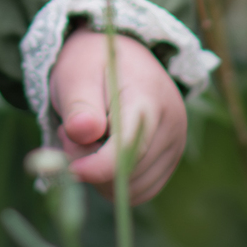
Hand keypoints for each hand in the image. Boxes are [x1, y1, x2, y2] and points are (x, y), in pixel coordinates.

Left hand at [48, 27, 186, 204]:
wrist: (120, 56)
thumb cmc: (92, 63)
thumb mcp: (76, 74)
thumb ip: (78, 105)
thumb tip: (83, 133)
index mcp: (149, 98)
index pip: (128, 147)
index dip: (97, 166)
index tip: (70, 169)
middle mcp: (171, 124)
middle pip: (129, 172)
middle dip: (92, 163)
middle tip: (71, 134)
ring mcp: (176, 143)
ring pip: (135, 189)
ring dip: (102, 175)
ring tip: (88, 138)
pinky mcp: (170, 159)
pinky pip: (141, 191)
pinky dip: (116, 182)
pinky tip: (103, 152)